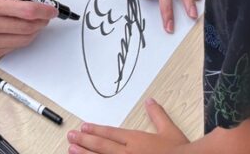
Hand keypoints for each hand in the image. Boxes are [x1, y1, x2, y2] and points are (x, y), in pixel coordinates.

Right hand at [0, 0, 59, 58]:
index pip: (27, 10)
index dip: (45, 10)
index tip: (53, 9)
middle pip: (28, 27)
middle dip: (42, 20)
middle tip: (46, 14)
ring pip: (25, 40)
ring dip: (35, 30)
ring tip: (34, 21)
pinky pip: (16, 48)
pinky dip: (23, 39)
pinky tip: (19, 30)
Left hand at [68, 99, 188, 153]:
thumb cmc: (179, 152)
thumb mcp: (170, 130)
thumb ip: (158, 115)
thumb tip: (150, 101)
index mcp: (137, 140)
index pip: (111, 133)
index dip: (96, 130)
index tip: (83, 127)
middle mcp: (128, 153)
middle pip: (101, 146)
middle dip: (84, 141)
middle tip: (70, 136)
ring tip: (71, 150)